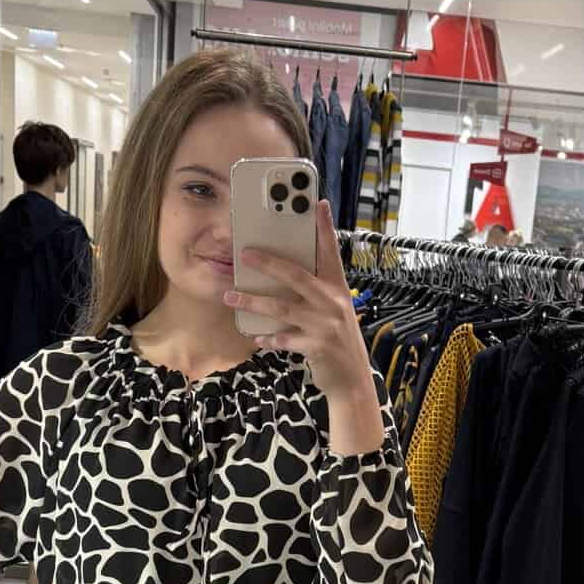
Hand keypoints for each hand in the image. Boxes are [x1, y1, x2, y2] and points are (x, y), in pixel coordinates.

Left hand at [224, 199, 374, 400]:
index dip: (325, 227)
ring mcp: (325, 325)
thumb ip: (316, 291)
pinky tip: (258, 337)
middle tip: (244, 254)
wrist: (352, 379)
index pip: (330, 252)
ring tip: (230, 296)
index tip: (317, 203)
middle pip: (296, 275)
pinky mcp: (316, 347)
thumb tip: (284, 273)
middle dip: (268, 263)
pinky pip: (284, 339)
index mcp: (338, 288)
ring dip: (254, 301)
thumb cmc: (337, 340)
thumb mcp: (335, 310)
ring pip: (282, 308)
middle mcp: (332, 302)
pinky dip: (269, 338)